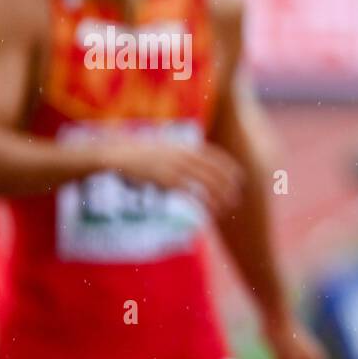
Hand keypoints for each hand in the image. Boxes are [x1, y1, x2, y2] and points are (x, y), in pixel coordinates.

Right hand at [104, 141, 243, 215]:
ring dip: (221, 196)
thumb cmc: (139, 154)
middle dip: (229, 185)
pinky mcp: (168, 181)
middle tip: (237, 197)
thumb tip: (192, 162)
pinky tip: (210, 211)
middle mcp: (184, 155)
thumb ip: (180, 154)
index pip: (216, 156)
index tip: (240, 178)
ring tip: (228, 208)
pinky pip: (192, 193)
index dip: (230, 168)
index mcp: (185, 147)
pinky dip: (204, 203)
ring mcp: (177, 167)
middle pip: (215, 171)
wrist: (117, 154)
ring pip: (207, 183)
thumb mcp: (163, 148)